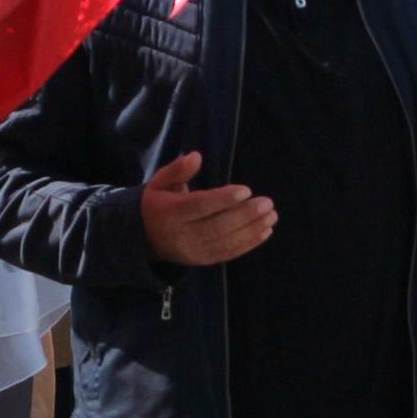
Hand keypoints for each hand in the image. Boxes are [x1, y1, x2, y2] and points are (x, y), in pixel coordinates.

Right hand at [136, 151, 272, 266]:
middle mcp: (182, 234)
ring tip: (271, 216)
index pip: (199, 206)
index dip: (223, 199)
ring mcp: (193, 251)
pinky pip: (228, 253)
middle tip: (267, 203)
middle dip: (244, 215)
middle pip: (217, 225)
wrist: (145, 239)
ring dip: (252, 229)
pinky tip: (265, 231)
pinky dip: (249, 244)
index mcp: (171, 212)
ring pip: (226, 241)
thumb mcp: (159, 183)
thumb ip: (177, 170)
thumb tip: (196, 156)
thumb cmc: (158, 204)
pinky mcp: (203, 260)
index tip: (246, 190)